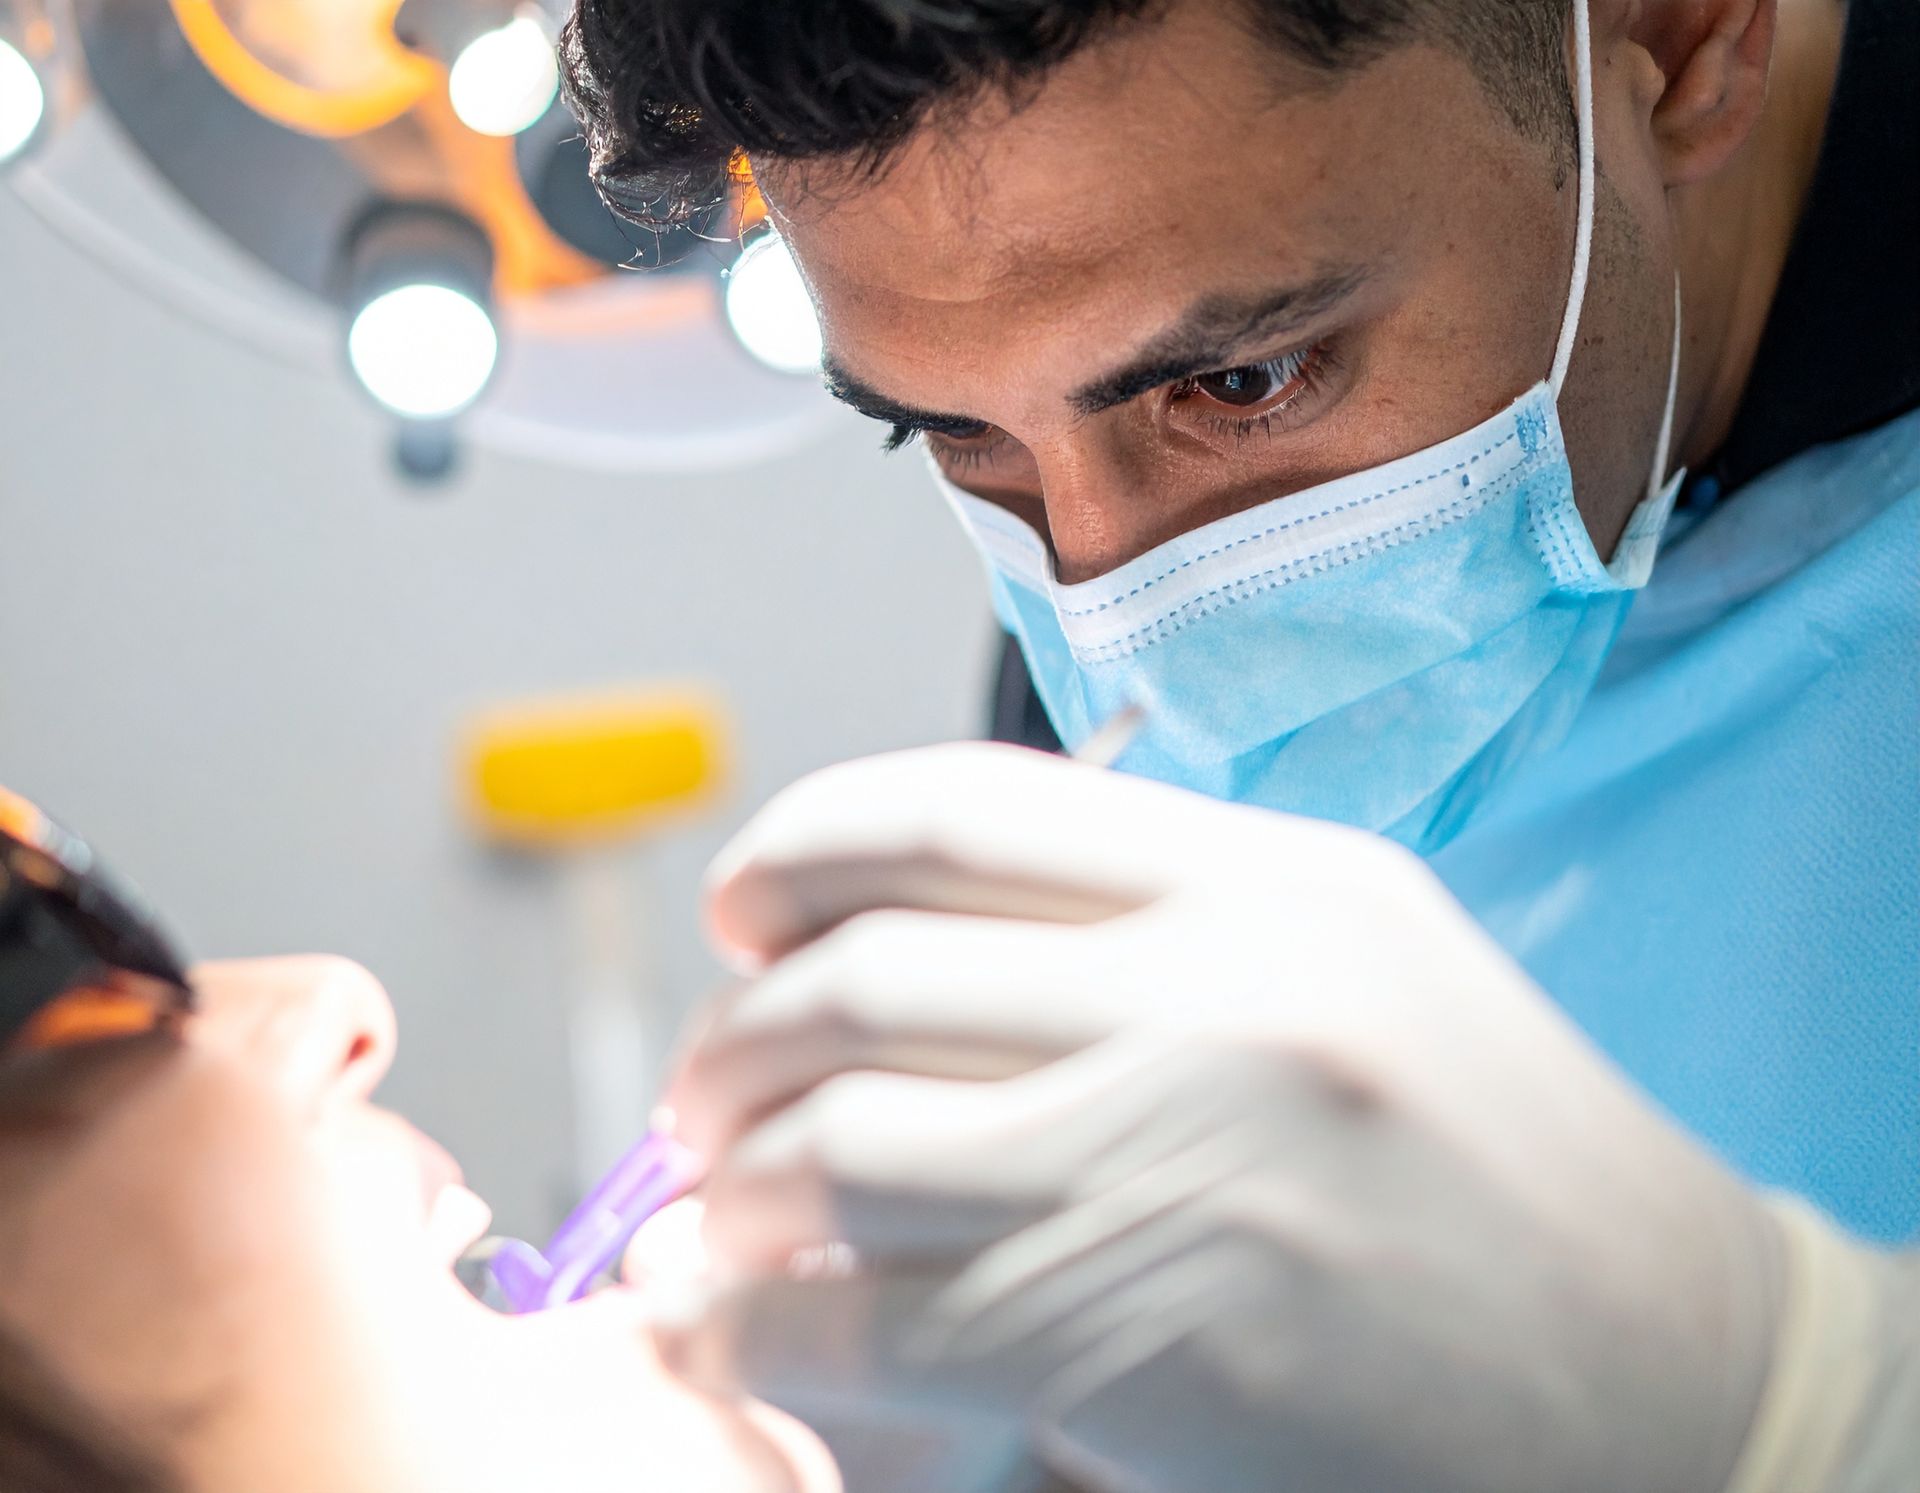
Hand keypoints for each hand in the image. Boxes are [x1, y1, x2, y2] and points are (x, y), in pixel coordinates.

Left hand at [652, 744, 1784, 1492]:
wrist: (1666, 1369)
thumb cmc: (1493, 1161)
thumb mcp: (1349, 963)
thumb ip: (1147, 923)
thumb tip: (899, 937)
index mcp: (1263, 882)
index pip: (952, 811)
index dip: (799, 846)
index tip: (740, 907)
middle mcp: (1215, 997)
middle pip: (864, 976)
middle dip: (733, 1038)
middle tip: (703, 1095)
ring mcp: (1181, 1164)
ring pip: (844, 1143)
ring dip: (735, 1186)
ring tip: (724, 1217)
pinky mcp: (1147, 1341)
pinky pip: (875, 1318)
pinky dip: (765, 1326)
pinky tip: (745, 1327)